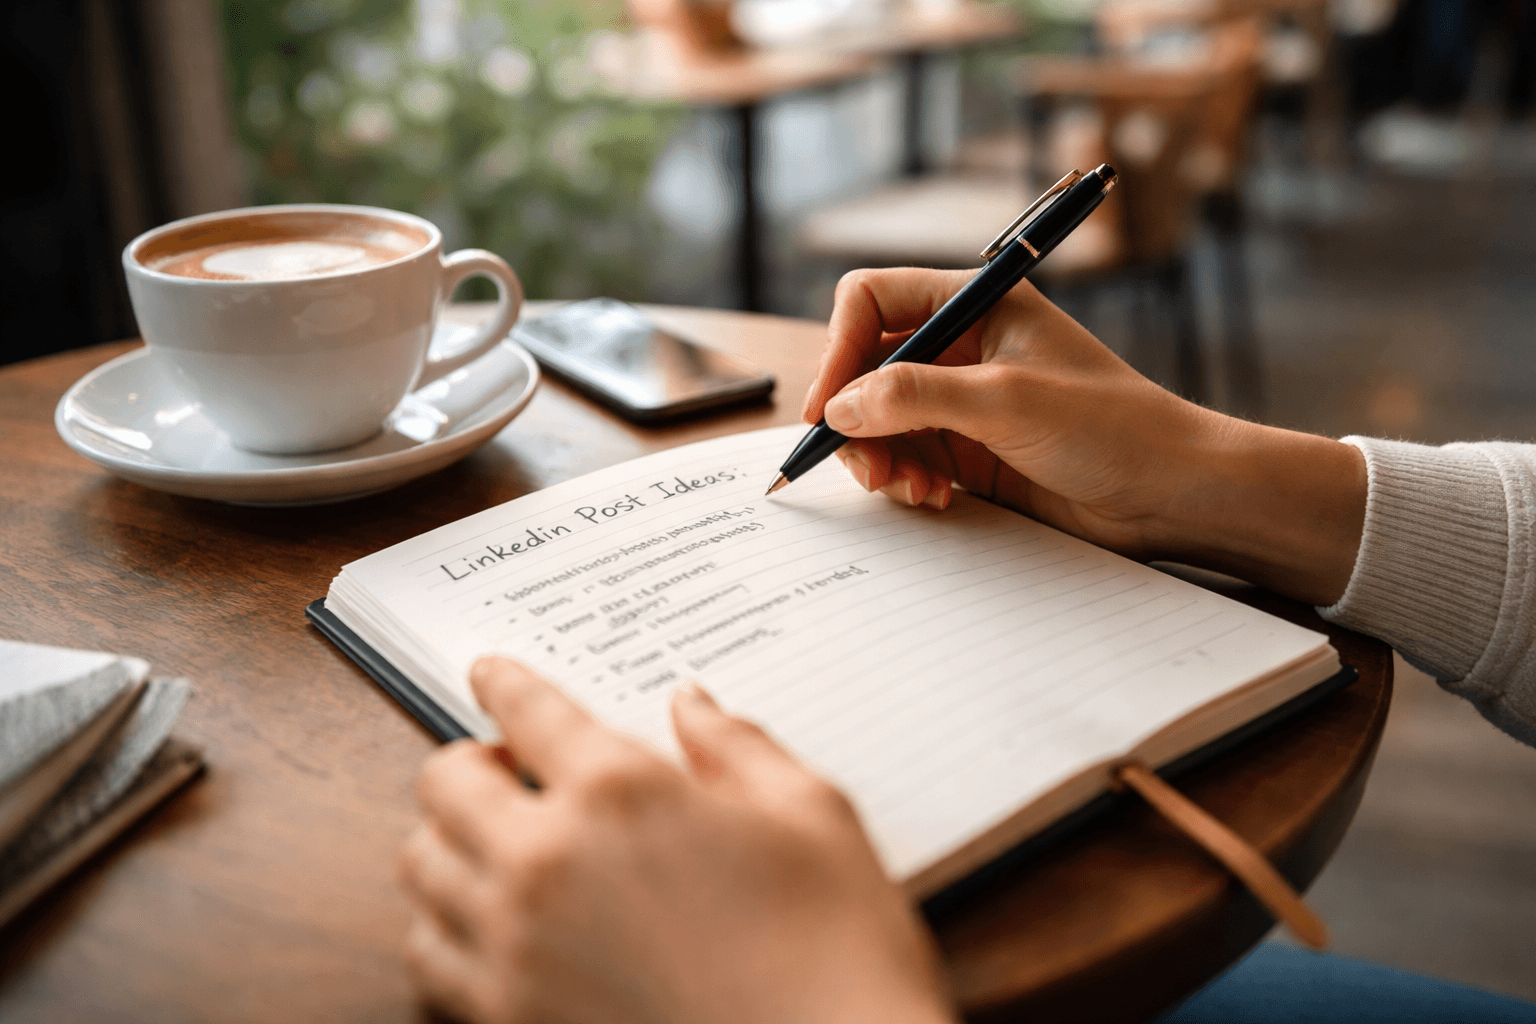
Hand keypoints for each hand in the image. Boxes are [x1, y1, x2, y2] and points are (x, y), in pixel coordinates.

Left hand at [398, 657, 955, 1023]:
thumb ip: (739, 747)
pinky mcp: (507, 1019)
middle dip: (471, 762)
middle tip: (511, 769)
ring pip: (421, 868)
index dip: (505, 681)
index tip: (491, 674)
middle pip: (444, 782)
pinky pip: (427, 958)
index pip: (528, 710)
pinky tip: (491, 928)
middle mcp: (547, 862)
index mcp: (623, 792)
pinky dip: (445, 928)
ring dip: (450, 841)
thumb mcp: (814, 816)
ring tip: (497, 844)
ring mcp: (515, 949)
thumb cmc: (836, 951)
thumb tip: (691, 705)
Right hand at [803, 267, 1366, 605]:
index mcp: (977, 303)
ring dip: (880, 457)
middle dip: (856, 417)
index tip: (829, 407)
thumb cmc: (1112, 427)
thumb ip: (915, 396)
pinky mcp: (969, 451)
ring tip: (909, 490)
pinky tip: (935, 499)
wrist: (1173, 493)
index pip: (872, 301)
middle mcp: (962, 346)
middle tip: (864, 465)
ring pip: (879, 419)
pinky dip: (905, 479)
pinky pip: (906, 458)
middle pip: (865, 367)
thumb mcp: (1006, 402)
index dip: (839, 349)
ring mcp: (963, 401)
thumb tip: (840, 406)